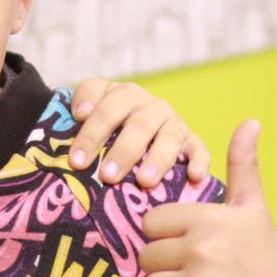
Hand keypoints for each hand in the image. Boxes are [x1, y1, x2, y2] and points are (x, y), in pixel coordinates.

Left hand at [69, 79, 209, 186]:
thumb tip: (82, 112)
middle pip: (139, 126)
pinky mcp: (192, 141)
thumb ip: (83, 99)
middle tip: (107, 176)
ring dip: (157, 159)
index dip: (91, 135)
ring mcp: (174, 123)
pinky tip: (194, 176)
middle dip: (122, 152)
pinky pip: (199, 149)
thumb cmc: (105, 119)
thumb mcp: (91, 101)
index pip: (107, 111)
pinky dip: (199, 161)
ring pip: (169, 138)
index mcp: (126, 94)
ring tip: (144, 181)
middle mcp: (153, 106)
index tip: (77, 161)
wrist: (133, 121)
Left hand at [138, 120, 276, 276]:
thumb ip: (242, 165)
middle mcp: (201, 251)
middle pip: (146, 256)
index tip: (188, 242)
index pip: (151, 224)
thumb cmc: (260, 253)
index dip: (164, 235)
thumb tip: (250, 122)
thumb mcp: (252, 207)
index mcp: (207, 220)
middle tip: (193, 269)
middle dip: (164, 265)